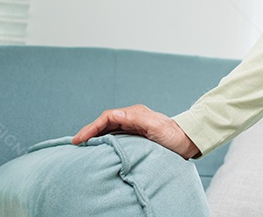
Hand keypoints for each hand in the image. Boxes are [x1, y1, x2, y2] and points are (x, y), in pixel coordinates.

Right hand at [72, 104, 200, 159]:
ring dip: (95, 136)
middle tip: (75, 144)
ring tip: (82, 146)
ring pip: (108, 129)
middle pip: (105, 123)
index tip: (79, 139)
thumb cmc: (173, 135)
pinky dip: (104, 140)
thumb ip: (136, 119)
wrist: (187, 141)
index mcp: (134, 114)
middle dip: (89, 131)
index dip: (92, 127)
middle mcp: (132, 118)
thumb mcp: (155, 127)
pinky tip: (98, 148)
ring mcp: (133, 126)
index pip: (107, 117)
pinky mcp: (136, 135)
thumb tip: (115, 115)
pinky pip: (115, 136)